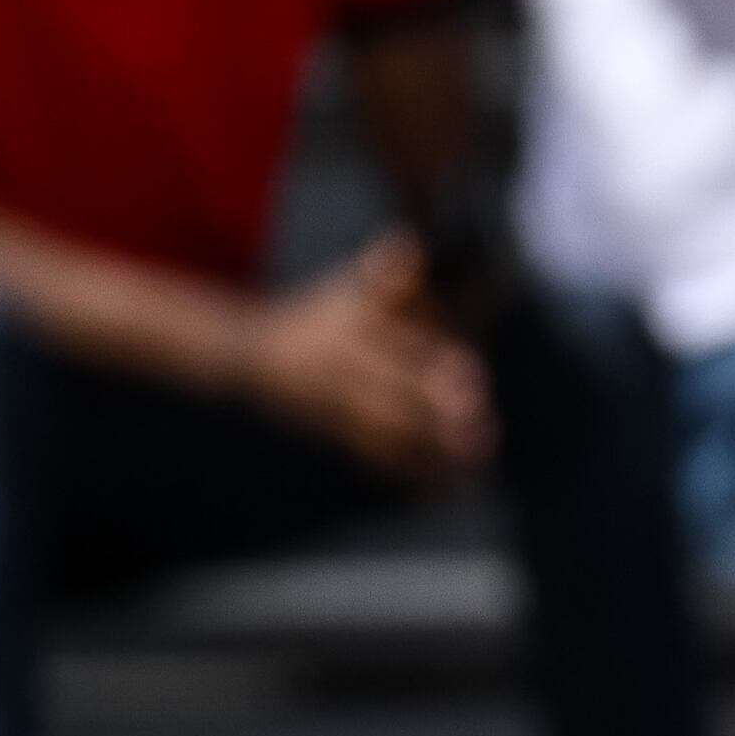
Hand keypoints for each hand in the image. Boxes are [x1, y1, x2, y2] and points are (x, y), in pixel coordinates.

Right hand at [241, 234, 491, 484]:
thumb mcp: (346, 288)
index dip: (432, 364)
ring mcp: (332, 411)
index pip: (394, 351)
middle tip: (480, 427)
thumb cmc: (321, 315)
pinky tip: (447, 487)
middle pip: (389, 400)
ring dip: (430, 453)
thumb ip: (387, 277)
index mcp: (346, 333)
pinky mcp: (335, 437)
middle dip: (434, 417)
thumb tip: (413, 249)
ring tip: (475, 462)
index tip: (473, 377)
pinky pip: (374, 461)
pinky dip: (410, 476)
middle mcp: (337, 375)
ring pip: (383, 437)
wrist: (254, 358)